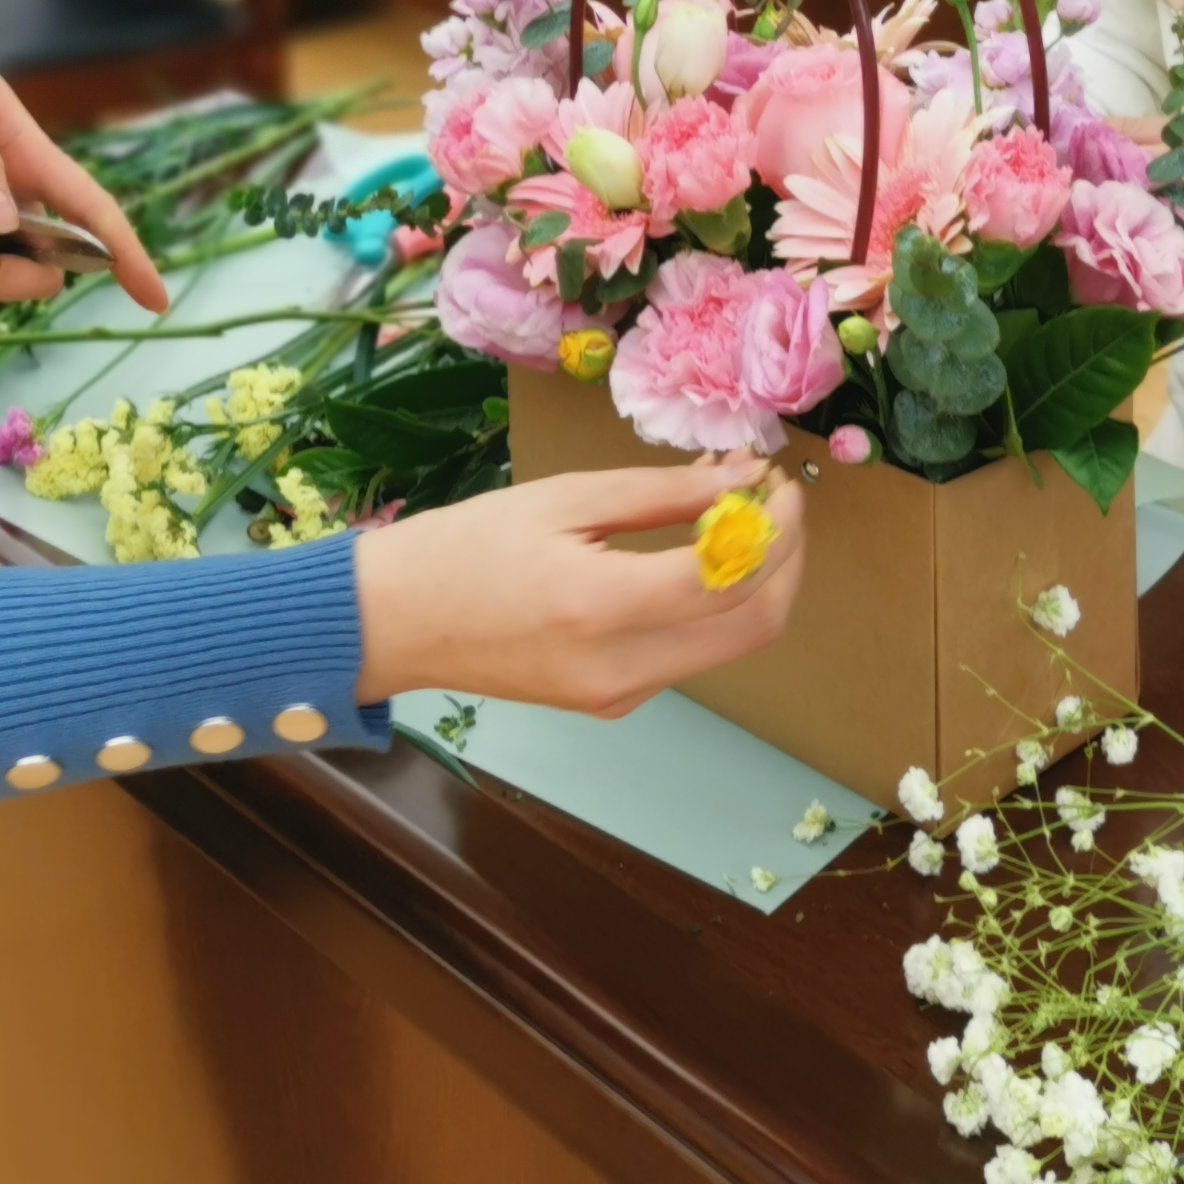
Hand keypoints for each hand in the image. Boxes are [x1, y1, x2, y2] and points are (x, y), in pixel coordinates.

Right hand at [352, 455, 804, 716]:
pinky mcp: (612, 703)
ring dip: (755, 581)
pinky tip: (695, 553)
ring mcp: (619, 696)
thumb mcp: (564, 499)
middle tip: (779, 500)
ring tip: (739, 514)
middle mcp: (620, 668)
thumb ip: (661, 493)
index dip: (774, 526)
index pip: (731, 576)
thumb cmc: (468, 545)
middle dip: (787, 560)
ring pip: (728, 645)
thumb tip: (742, 480)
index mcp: (601, 606)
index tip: (780, 480)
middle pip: (752, 626)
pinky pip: (688, 656)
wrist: (396, 624)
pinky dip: (712, 605)